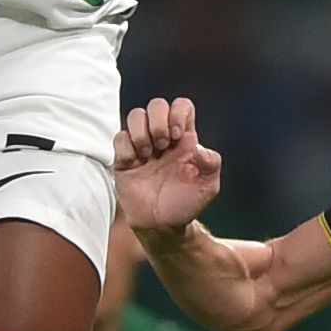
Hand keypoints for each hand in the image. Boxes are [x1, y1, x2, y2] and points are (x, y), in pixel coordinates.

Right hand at [115, 95, 223, 234]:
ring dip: (141, 131)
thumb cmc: (186, 204)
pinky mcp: (124, 160)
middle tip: (163, 145)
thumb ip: (212, 164)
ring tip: (148, 154)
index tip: (178, 135)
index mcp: (184, 139)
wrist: (163, 225)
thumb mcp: (208, 186)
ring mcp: (142, 147)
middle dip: (159, 120)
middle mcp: (162, 138)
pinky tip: (134, 163)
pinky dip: (126, 147)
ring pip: (135, 115)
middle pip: (156, 104)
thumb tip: (200, 150)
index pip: (181, 106)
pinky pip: (119, 137)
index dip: (178, 112)